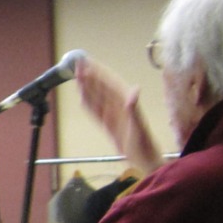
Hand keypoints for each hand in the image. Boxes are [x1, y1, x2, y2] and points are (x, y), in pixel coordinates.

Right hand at [76, 57, 163, 173]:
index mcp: (125, 104)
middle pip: (100, 87)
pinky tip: (82, 98)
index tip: (88, 62)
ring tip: (77, 76)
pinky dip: (88, 104)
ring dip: (87, 87)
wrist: (145, 160)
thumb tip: (134, 89)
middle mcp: (118, 107)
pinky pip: (95, 112)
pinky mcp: (109, 125)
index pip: (108, 83)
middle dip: (90, 75)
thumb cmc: (144, 145)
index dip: (98, 72)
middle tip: (78, 63)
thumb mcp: (139, 127)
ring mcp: (113, 116)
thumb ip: (134, 109)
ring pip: (96, 98)